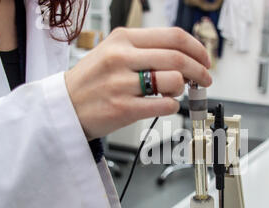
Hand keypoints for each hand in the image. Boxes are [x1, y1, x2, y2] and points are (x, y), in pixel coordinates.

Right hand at [65, 27, 211, 139]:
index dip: (197, 48)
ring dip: (183, 89)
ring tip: (174, 92)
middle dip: (200, 70)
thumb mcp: (112, 51)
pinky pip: (164, 105)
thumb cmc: (91, 80)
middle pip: (178, 58)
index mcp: (122, 39)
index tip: (204, 59)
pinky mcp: (123, 109)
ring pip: (173, 81)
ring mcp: (121, 84)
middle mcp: (122, 58)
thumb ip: (145, 50)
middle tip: (205, 78)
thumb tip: (183, 57)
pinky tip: (165, 104)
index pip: (173, 37)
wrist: (64, 107)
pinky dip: (172, 106)